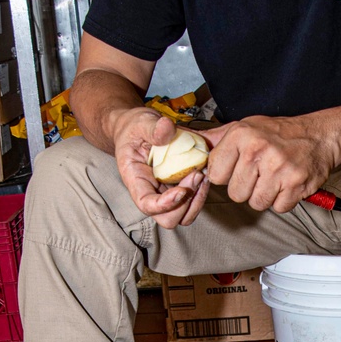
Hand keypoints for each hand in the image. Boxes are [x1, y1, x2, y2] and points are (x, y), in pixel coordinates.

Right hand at [113, 109, 209, 228]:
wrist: (137, 129)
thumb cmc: (135, 127)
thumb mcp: (141, 122)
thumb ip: (152, 127)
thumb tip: (166, 127)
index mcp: (135, 180)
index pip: (146, 205)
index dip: (165, 204)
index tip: (181, 190)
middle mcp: (150, 193)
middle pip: (168, 218)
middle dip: (185, 203)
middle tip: (196, 176)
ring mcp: (165, 193)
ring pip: (183, 215)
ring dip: (197, 200)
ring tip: (203, 175)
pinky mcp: (177, 188)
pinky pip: (192, 202)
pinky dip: (201, 192)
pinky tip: (205, 172)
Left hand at [206, 116, 339, 212]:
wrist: (319, 136)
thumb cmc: (278, 134)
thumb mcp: (244, 128)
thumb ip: (215, 140)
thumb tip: (185, 140)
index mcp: (241, 136)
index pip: (215, 175)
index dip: (227, 176)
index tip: (239, 168)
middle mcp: (258, 150)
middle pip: (236, 194)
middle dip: (247, 188)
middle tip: (261, 173)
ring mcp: (278, 168)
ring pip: (256, 203)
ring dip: (266, 195)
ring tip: (274, 177)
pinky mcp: (295, 184)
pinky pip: (278, 208)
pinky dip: (284, 200)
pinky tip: (287, 183)